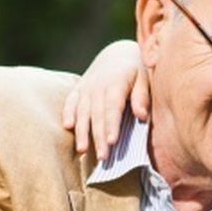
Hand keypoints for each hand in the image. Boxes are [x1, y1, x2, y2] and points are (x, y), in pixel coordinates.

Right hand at [61, 40, 150, 159]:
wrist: (118, 53)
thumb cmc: (136, 69)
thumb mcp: (144, 78)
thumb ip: (142, 96)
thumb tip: (142, 116)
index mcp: (116, 83)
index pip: (113, 107)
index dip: (112, 125)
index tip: (112, 141)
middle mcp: (98, 86)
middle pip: (97, 115)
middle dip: (98, 137)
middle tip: (102, 157)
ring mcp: (86, 87)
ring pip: (82, 112)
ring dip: (82, 131)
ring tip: (82, 150)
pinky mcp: (78, 89)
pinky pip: (70, 101)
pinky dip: (68, 113)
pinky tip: (67, 127)